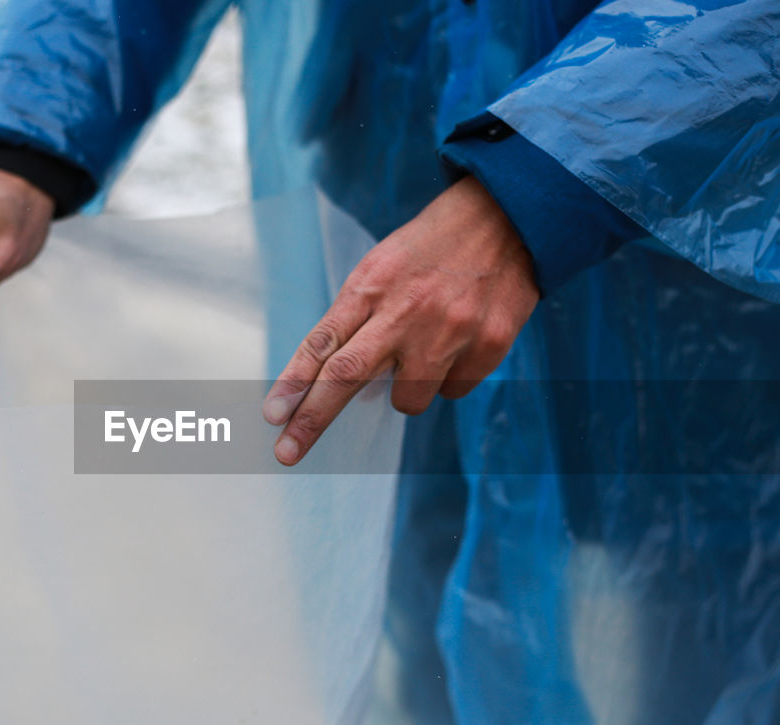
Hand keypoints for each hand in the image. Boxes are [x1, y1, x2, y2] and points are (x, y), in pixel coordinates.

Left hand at [263, 176, 538, 465]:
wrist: (507, 217)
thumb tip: (338, 385)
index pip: (323, 342)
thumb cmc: (432, 248)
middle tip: (287, 451)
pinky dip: (449, 376)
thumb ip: (359, 320)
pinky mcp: (488, 345)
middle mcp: (405, 311)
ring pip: (407, 400)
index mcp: (372, 285)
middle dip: (312, 420)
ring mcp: (448, 331)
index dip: (294, 382)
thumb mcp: (383, 268)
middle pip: (347, 377)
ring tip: (427, 344)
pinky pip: (453, 391)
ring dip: (407, 387)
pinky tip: (460, 339)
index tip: (272, 416)